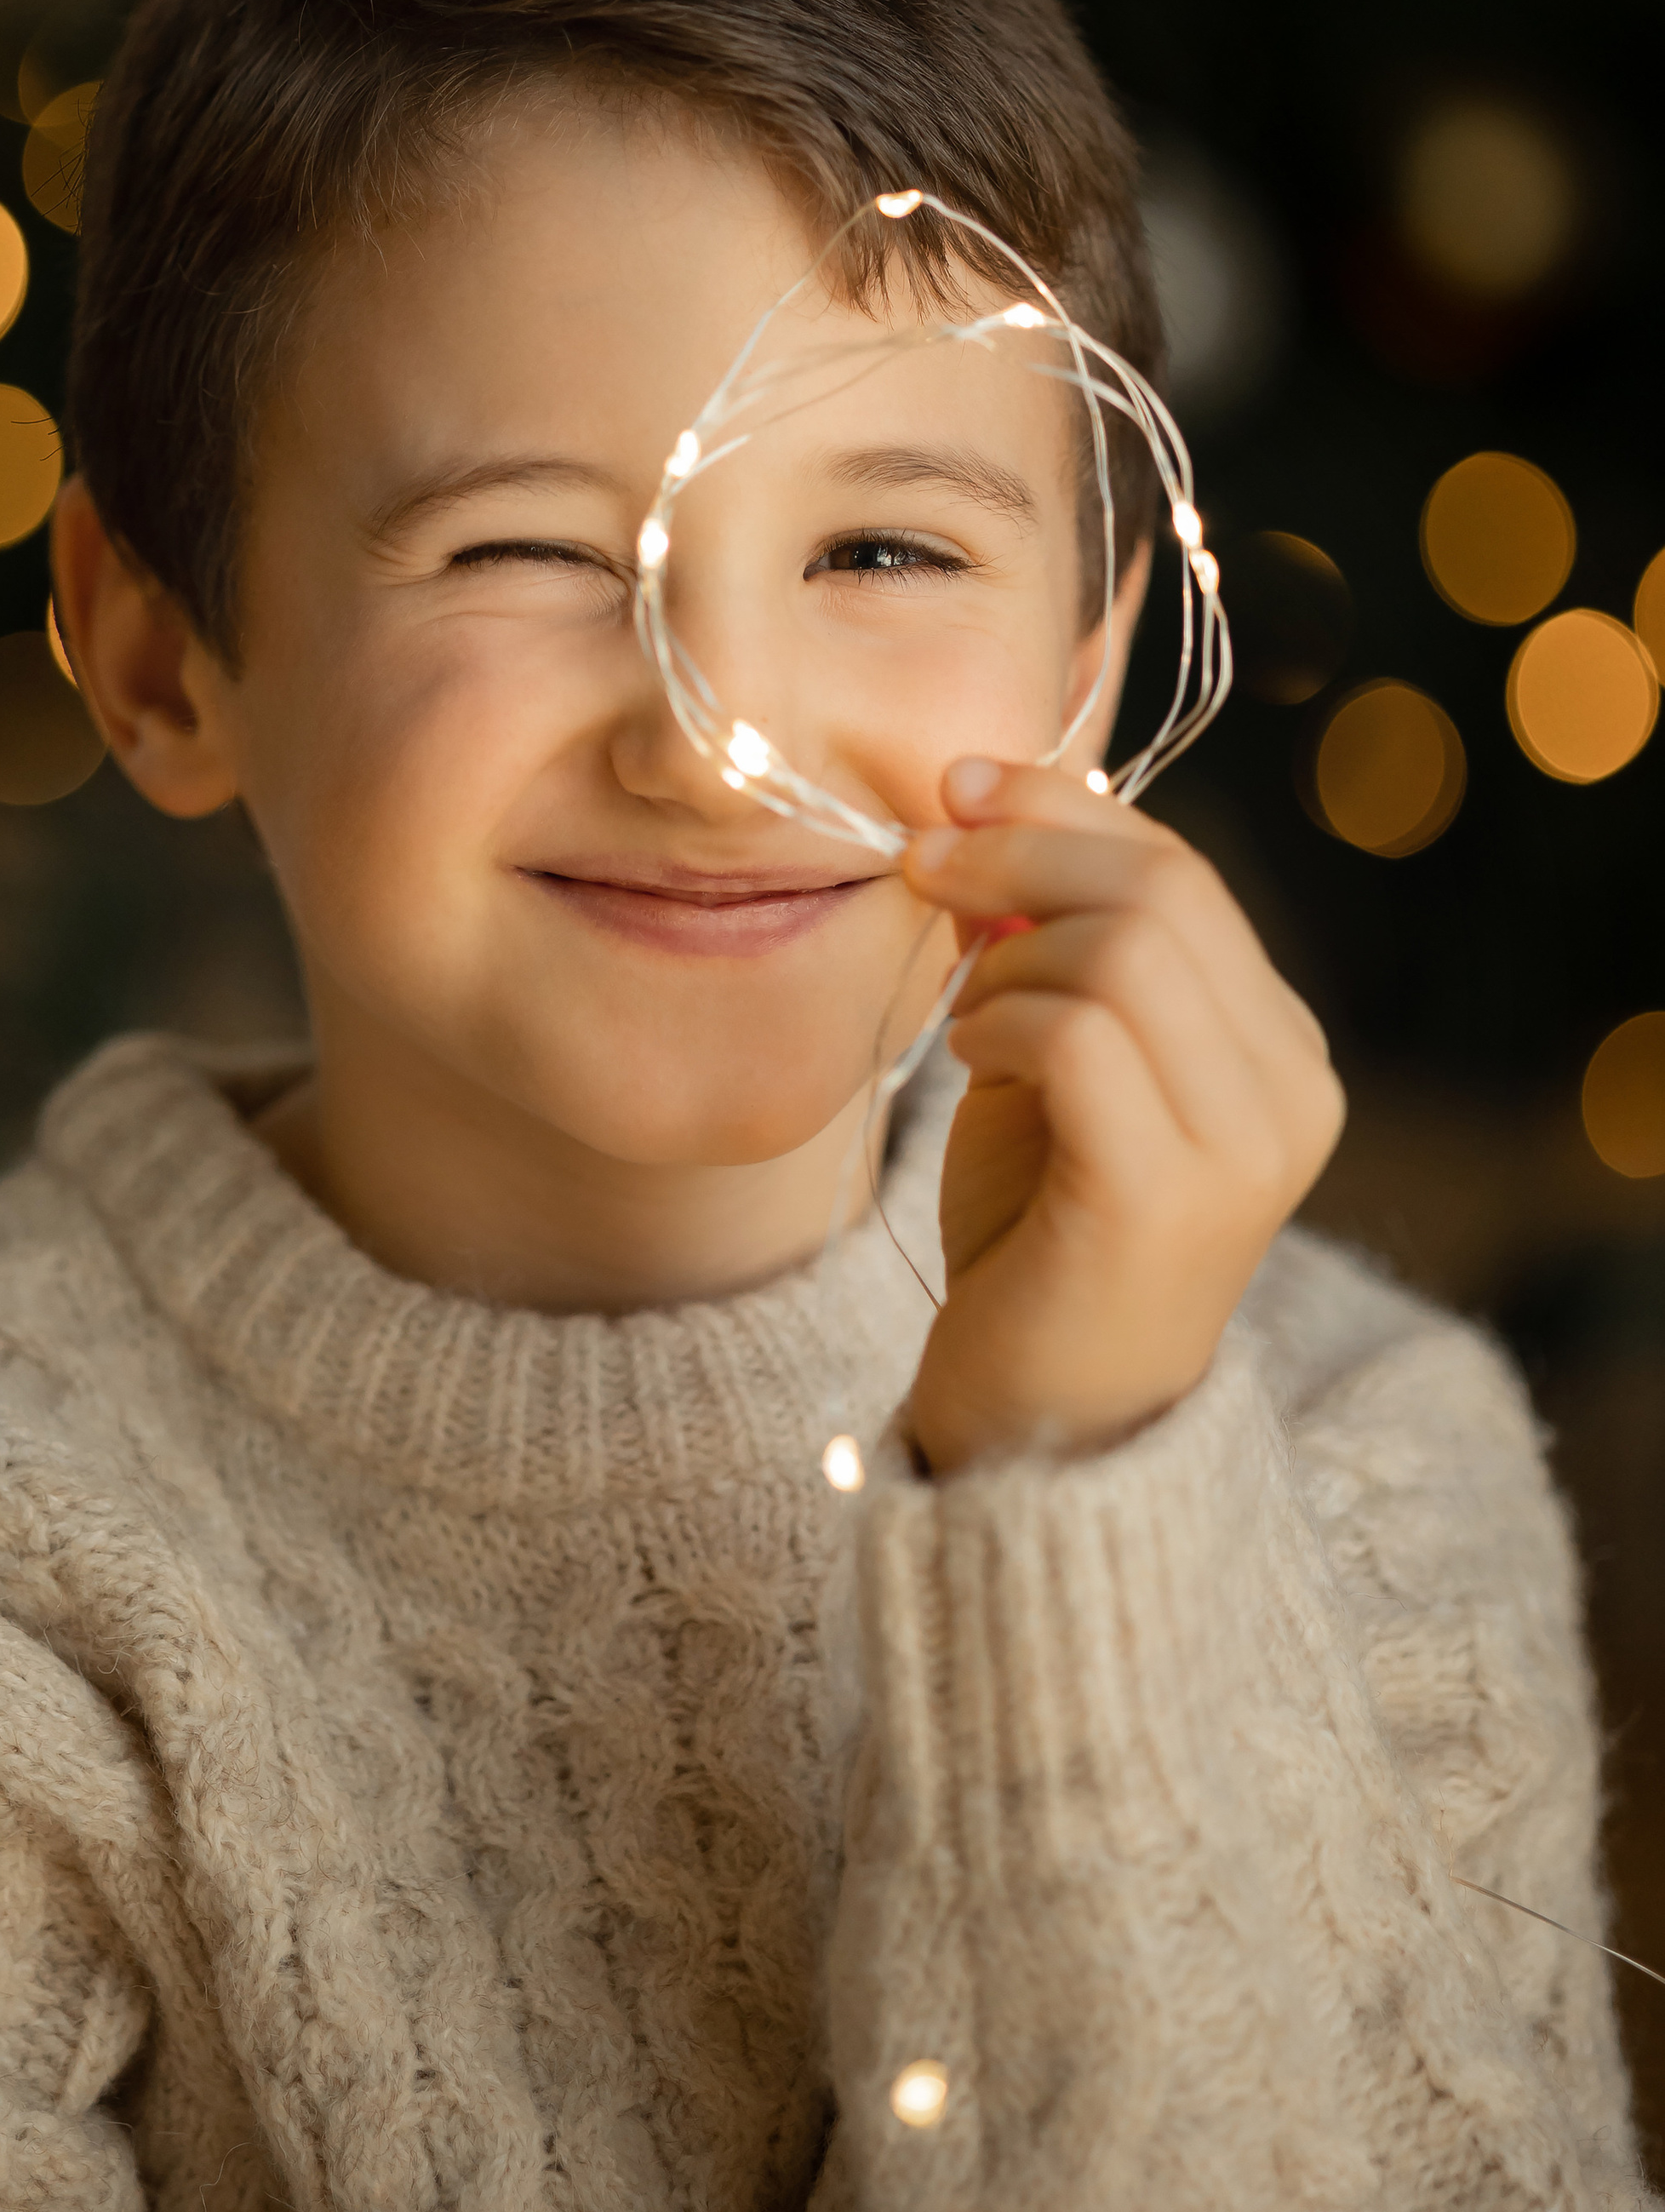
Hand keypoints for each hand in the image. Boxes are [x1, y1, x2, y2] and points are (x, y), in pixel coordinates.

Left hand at [897, 757, 1344, 1475]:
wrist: (1036, 1424)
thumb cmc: (1037, 1236)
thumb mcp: (1044, 1063)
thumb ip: (1041, 950)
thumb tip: (983, 810)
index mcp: (1278, 1049)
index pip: (1186, 876)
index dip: (1067, 810)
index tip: (959, 786)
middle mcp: (1290, 1092)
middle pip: (1163, 892)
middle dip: (1022, 847)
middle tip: (920, 857)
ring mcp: (1244, 1149)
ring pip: (1127, 951)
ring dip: (1009, 953)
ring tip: (965, 1014)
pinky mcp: (1168, 1198)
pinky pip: (1080, 1038)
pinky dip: (1003, 1020)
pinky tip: (973, 1058)